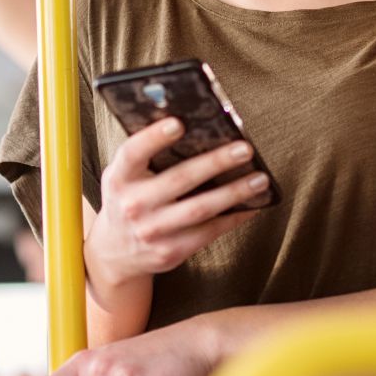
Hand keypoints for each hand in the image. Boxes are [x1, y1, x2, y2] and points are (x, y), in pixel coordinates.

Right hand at [85, 117, 268, 290]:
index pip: (133, 153)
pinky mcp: (169, 252)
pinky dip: (232, 218)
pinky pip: (208, 233)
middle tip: (245, 149)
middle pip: (179, 179)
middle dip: (216, 162)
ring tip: (260, 179)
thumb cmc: (127, 199)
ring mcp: (151, 231)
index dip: (154, 137)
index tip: (179, 123)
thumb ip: (146, 154)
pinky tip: (252, 206)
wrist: (115, 253)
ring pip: (200, 209)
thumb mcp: (124, 175)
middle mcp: (132, 205)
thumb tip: (193, 126)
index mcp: (118, 178)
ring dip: (234, 193)